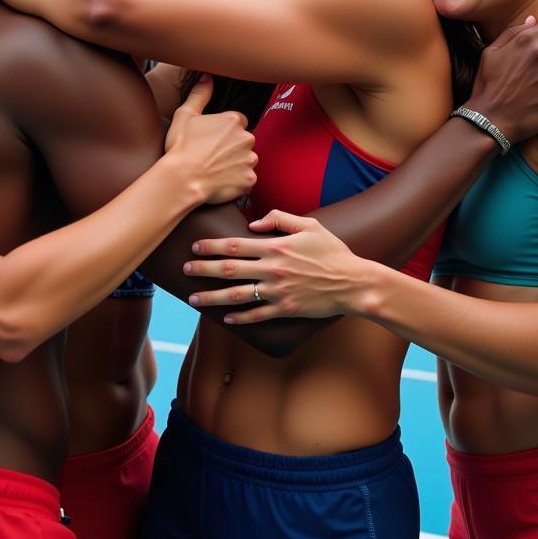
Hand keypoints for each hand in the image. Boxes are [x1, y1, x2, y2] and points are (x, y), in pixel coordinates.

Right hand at [165, 76, 256, 204]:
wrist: (182, 179)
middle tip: (212, 156)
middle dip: (232, 148)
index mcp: (234, 120)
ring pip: (246, 160)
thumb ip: (200, 95)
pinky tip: (220, 182)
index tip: (212, 141)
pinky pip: (247, 180)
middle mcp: (246, 138)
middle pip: (244, 142)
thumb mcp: (185, 115)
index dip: (225, 132)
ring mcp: (249, 160)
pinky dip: (237, 182)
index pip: (238, 122)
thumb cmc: (181, 147)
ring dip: (236, 165)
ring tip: (215, 170)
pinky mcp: (249, 180)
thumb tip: (207, 77)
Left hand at [182, 210, 362, 322]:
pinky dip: (239, 318)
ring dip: (211, 297)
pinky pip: (257, 315)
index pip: (235, 245)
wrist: (353, 283)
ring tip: (193, 298)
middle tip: (184, 270)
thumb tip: (254, 225)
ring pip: (236, 295)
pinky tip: (224, 318)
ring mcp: (277, 292)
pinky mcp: (285, 309)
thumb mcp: (309, 225)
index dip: (211, 246)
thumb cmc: (332, 252)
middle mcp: (272, 270)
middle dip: (203, 270)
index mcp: (275, 247)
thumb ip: (280, 219)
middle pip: (229, 269)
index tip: (194, 246)